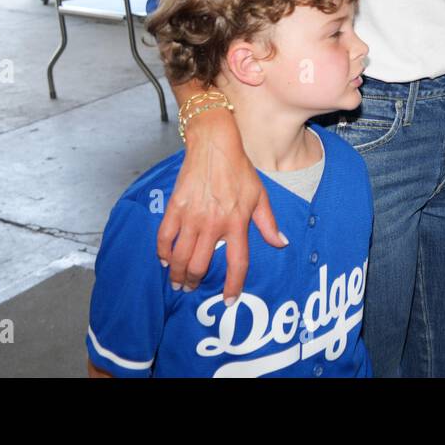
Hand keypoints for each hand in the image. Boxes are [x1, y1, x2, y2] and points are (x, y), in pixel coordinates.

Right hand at [157, 107, 286, 300]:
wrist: (214, 145)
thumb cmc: (239, 170)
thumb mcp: (260, 196)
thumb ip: (268, 223)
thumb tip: (281, 244)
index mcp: (236, 222)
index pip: (236, 263)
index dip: (233, 285)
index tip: (229, 300)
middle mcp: (213, 223)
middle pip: (200, 265)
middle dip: (195, 283)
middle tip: (192, 288)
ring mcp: (191, 216)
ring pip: (180, 257)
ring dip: (178, 275)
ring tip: (178, 282)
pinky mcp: (175, 208)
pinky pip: (164, 238)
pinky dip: (163, 253)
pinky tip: (166, 260)